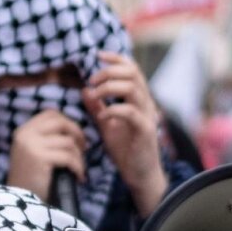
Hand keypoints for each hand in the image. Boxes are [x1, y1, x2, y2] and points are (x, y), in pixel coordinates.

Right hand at [6, 112, 86, 202]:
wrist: (20, 203)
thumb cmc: (32, 181)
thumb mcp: (34, 153)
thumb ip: (47, 139)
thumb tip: (75, 130)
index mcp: (24, 131)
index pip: (50, 114)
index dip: (68, 123)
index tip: (76, 138)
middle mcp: (25, 134)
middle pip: (60, 122)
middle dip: (77, 134)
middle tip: (84, 149)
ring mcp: (31, 145)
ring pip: (68, 142)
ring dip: (79, 157)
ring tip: (78, 170)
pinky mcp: (39, 157)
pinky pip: (69, 157)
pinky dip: (78, 168)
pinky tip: (78, 177)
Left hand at [86, 51, 167, 215]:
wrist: (140, 175)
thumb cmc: (126, 150)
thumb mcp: (106, 126)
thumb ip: (97, 108)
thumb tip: (84, 90)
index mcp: (138, 99)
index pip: (132, 69)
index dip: (116, 58)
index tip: (97, 55)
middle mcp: (146, 104)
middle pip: (132, 73)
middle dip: (109, 72)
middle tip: (92, 80)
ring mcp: (147, 116)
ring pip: (132, 88)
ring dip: (109, 87)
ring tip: (95, 95)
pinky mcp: (145, 131)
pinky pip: (130, 112)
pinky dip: (113, 110)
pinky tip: (102, 116)